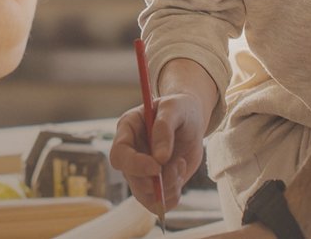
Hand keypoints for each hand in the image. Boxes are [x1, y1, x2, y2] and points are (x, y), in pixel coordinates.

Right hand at [109, 92, 205, 215]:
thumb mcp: (174, 107)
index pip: (119, 155)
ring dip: (166, 188)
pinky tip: (180, 175)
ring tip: (180, 165)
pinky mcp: (156, 183)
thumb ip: (164, 128)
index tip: (157, 167)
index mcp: (128, 130)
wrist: (191, 120)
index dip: (135, 164)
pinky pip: (157, 202)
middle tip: (177, 167)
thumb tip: (160, 158)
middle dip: (154, 181)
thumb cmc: (180, 109)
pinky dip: (171, 196)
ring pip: (144, 194)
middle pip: (130, 178)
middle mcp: (131, 153)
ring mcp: (142, 170)